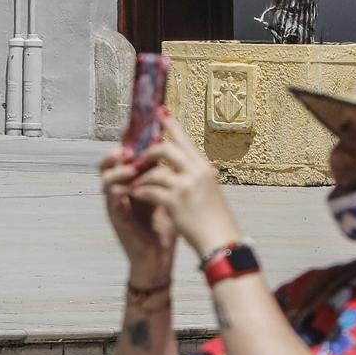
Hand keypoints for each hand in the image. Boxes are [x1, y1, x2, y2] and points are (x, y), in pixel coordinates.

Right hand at [100, 145, 176, 285]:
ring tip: (128, 167)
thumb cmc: (165, 226)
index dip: (127, 142)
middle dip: (116, 153)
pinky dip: (117, 190)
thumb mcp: (168, 195)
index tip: (136, 129)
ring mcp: (116, 203)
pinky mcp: (115, 216)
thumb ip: (166, 174)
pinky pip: (110, 199)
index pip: (125, 156)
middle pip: (108, 163)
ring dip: (115, 170)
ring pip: (105, 178)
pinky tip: (127, 187)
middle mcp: (122, 189)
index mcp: (135, 181)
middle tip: (127, 149)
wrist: (160, 256)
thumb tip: (177, 147)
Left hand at [128, 110, 242, 257]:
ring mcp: (186, 186)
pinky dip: (140, 191)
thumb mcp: (210, 190)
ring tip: (134, 181)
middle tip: (138, 159)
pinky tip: (135, 194)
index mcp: (205, 168)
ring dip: (141, 176)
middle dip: (148, 152)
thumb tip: (179, 164)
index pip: (186, 140)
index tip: (160, 112)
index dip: (172, 125)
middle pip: (165, 148)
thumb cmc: (214, 219)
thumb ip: (195, 175)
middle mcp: (196, 173)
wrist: (221, 242)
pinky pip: (149, 190)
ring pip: (154, 170)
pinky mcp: (174, 202)